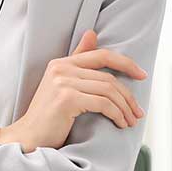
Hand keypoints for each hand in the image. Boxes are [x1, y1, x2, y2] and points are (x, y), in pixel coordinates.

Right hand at [0, 29, 146, 152]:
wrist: (29, 136)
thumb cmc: (49, 115)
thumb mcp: (62, 84)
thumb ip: (78, 61)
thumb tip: (92, 33)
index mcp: (60, 63)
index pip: (100, 55)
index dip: (125, 63)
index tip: (142, 75)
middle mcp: (60, 68)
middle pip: (108, 77)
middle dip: (128, 96)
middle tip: (137, 112)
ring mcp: (62, 82)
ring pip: (109, 91)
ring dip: (125, 108)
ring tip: (130, 121)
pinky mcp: (66, 98)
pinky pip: (103, 103)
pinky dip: (117, 114)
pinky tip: (120, 123)